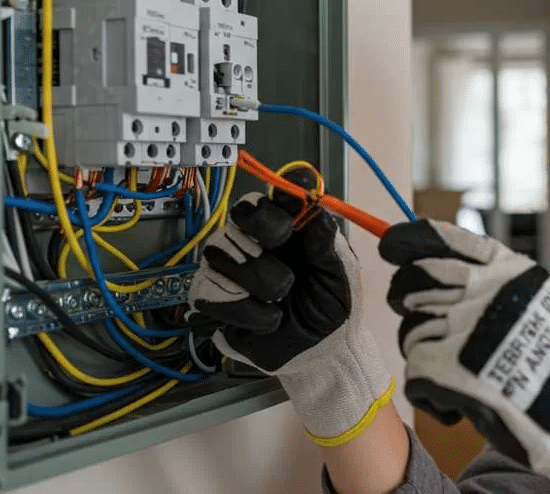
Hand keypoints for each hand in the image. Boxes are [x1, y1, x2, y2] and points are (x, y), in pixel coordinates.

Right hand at [188, 176, 392, 445]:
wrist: (320, 353)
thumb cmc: (331, 306)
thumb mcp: (339, 274)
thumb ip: (326, 243)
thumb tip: (316, 212)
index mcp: (287, 226)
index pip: (272, 196)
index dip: (276, 202)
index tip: (290, 222)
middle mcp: (253, 238)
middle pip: (240, 215)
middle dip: (266, 243)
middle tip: (288, 273)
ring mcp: (227, 265)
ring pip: (222, 254)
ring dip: (260, 284)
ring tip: (280, 302)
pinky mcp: (210, 297)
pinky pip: (210, 293)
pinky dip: (246, 313)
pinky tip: (266, 320)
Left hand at [380, 219, 549, 493]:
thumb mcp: (531, 300)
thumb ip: (488, 280)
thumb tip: (425, 260)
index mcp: (508, 269)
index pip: (442, 238)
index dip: (407, 240)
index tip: (389, 246)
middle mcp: (486, 289)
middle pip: (412, 282)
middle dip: (407, 304)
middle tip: (427, 330)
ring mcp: (468, 326)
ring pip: (410, 332)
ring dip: (426, 357)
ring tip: (461, 375)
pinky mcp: (451, 367)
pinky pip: (414, 374)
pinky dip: (431, 397)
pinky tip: (459, 404)